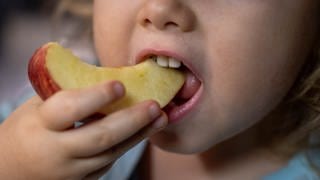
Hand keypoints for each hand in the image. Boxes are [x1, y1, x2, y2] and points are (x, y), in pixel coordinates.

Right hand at [0, 81, 167, 178]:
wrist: (13, 169)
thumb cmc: (27, 130)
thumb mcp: (37, 107)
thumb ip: (67, 94)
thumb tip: (106, 76)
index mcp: (41, 125)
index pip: (70, 109)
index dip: (97, 97)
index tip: (120, 85)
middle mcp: (57, 151)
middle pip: (100, 137)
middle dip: (131, 120)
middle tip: (154, 105)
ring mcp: (72, 170)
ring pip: (111, 152)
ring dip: (139, 134)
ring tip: (160, 118)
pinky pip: (110, 161)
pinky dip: (129, 144)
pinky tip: (144, 131)